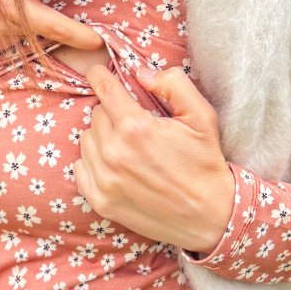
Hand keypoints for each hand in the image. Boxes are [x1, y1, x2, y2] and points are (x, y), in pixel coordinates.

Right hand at [0, 0, 104, 55]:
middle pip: (62, 26)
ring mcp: (1, 31)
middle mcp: (9, 6)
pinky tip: (5, 19)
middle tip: (100, 38)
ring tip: (56, 23)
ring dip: (51, 30)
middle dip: (86, 36)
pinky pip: (18, 40)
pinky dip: (21, 31)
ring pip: (40, 34)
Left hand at [73, 65, 234, 254]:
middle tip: (133, 122)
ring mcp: (105, 180)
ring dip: (101, 137)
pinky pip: (80, 168)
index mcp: (136, 128)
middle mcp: (115, 153)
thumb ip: (173, 84)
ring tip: (126, 145)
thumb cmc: (205, 163)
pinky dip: (92, 162)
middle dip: (111, 112)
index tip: (98, 72)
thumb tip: (141, 73)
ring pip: (86, 139)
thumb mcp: (201, 116)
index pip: (104, 89)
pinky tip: (114, 165)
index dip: (100, 76)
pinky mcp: (101, 202)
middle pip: (96, 114)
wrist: (210, 217)